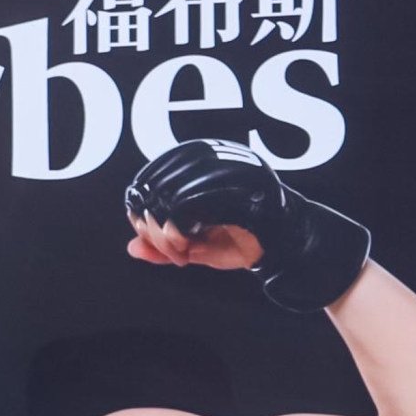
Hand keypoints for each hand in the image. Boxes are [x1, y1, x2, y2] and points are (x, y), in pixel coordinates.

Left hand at [120, 138, 370, 310]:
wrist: (284, 245)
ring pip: (168, 199)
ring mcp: (227, 172)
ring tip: (180, 255)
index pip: (150, 176)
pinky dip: (177, 234)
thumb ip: (164, 246)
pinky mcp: (239, 188)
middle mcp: (212, 161)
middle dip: (150, 227)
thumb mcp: (196, 247)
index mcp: (199, 166)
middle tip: (169, 252)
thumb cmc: (241, 240)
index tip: (145, 234)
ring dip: (164, 235)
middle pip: (155, 189)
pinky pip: (189, 208)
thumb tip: (131, 248)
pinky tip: (186, 251)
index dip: (138, 208)